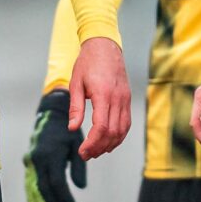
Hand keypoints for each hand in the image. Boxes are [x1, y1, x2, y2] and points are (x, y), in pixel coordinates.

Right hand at [23, 88, 84, 201]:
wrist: (50, 116)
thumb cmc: (67, 131)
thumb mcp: (77, 146)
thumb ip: (79, 166)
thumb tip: (80, 187)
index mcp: (50, 154)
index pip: (56, 182)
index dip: (64, 198)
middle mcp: (37, 159)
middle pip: (44, 189)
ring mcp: (31, 162)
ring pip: (34, 188)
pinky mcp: (29, 163)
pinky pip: (30, 183)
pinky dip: (33, 198)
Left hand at [65, 36, 129, 159]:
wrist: (105, 46)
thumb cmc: (87, 63)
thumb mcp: (76, 83)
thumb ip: (76, 107)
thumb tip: (73, 128)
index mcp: (103, 94)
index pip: (101, 127)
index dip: (93, 143)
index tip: (83, 151)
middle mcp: (117, 98)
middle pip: (113, 132)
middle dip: (99, 147)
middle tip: (86, 155)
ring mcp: (125, 99)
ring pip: (122, 130)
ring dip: (110, 144)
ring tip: (96, 151)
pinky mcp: (127, 99)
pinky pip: (126, 123)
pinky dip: (119, 136)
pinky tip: (108, 141)